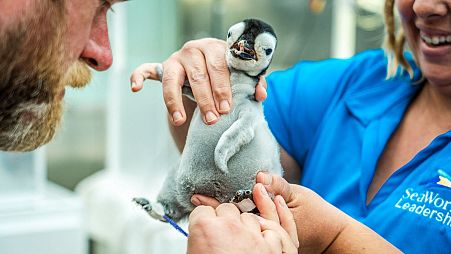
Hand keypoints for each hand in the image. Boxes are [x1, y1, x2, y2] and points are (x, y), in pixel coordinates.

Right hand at [129, 38, 267, 125]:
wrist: (210, 71)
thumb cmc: (228, 75)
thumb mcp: (242, 78)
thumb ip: (254, 83)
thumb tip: (261, 95)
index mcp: (215, 47)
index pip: (219, 66)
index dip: (223, 87)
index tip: (227, 108)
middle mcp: (194, 49)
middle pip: (198, 75)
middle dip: (205, 99)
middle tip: (212, 119)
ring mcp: (176, 58)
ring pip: (173, 79)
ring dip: (176, 101)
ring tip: (181, 120)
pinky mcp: (162, 67)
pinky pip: (147, 69)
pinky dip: (139, 76)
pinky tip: (135, 88)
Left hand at [192, 173, 348, 252]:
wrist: (331, 237)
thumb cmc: (315, 215)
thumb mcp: (298, 195)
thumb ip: (278, 186)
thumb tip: (260, 176)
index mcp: (267, 222)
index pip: (235, 212)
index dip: (215, 204)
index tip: (197, 196)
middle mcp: (263, 233)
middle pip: (232, 222)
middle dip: (215, 211)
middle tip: (196, 198)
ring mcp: (265, 239)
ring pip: (238, 227)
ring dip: (222, 217)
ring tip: (203, 205)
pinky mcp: (269, 240)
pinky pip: (249, 230)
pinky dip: (237, 221)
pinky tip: (227, 214)